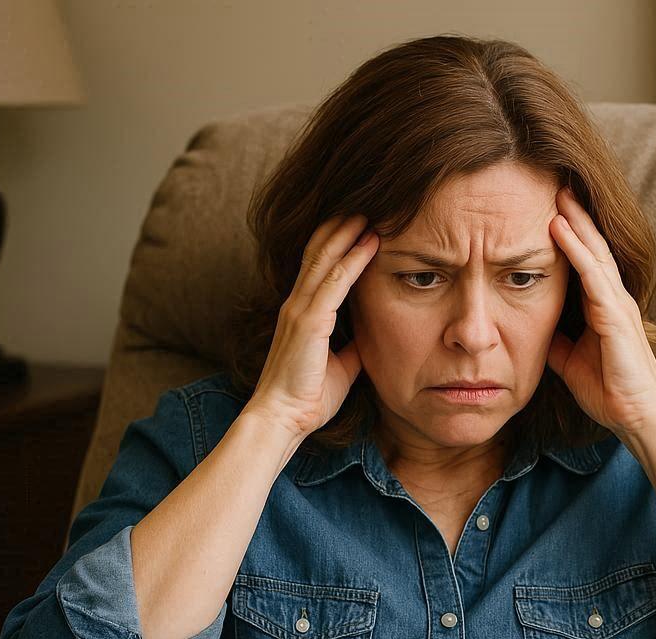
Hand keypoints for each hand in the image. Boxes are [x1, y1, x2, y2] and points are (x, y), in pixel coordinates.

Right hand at [244, 212, 378, 438]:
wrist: (282, 418)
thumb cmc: (307, 397)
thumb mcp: (341, 365)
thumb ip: (352, 346)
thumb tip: (372, 336)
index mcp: (302, 313)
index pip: (317, 266)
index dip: (335, 242)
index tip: (359, 223)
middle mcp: (297, 304)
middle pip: (318, 251)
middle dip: (341, 225)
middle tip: (365, 203)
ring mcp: (300, 310)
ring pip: (325, 258)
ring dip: (348, 232)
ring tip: (370, 210)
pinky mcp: (308, 322)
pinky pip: (333, 282)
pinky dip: (353, 259)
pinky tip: (369, 242)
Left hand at [546, 186, 655, 436]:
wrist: (635, 418)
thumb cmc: (609, 391)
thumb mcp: (570, 361)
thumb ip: (556, 342)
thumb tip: (535, 330)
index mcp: (605, 308)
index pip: (587, 262)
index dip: (571, 235)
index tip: (551, 210)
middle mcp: (614, 300)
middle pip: (593, 247)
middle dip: (575, 216)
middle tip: (555, 185)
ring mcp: (618, 306)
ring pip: (594, 253)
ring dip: (575, 222)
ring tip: (557, 194)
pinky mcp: (617, 318)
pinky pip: (594, 276)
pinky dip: (576, 250)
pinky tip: (560, 229)